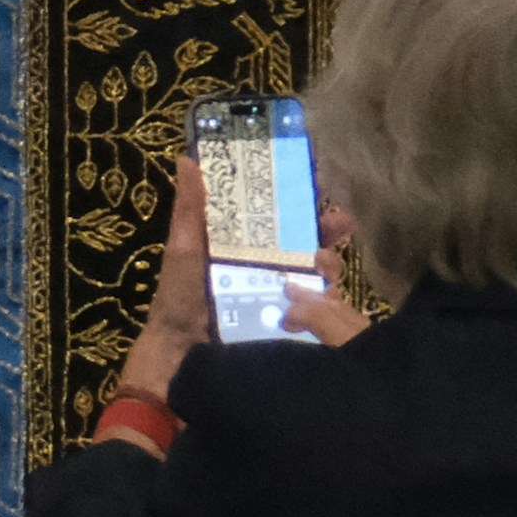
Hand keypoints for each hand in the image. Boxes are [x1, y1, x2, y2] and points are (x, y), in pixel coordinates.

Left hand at [132, 167, 364, 409]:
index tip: (317, 175)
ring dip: (329, 261)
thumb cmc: (179, 299)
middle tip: (338, 221)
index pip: (276, 211)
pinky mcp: (293, 322)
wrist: (182, 357)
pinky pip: (320, 306)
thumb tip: (187, 158)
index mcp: (242, 241)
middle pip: (308, 237)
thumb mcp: (183, 250)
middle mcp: (268, 263)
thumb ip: (189, 208)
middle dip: (327, 226)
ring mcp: (283, 293)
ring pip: (320, 270)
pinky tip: (328, 295)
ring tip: (324, 263)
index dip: (298, 193)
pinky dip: (328, 298)